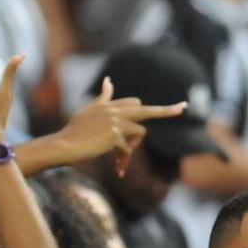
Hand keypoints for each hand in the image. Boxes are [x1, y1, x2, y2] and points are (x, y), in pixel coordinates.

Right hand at [56, 77, 185, 175]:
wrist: (64, 145)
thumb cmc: (74, 132)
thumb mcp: (87, 112)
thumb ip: (102, 99)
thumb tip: (109, 80)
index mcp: (105, 105)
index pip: (132, 103)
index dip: (146, 108)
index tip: (171, 108)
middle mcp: (111, 110)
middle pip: (145, 110)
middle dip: (166, 111)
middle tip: (183, 107)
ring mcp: (113, 121)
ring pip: (139, 132)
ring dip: (132, 148)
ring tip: (119, 162)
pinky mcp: (114, 135)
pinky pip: (128, 149)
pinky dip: (123, 160)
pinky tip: (115, 167)